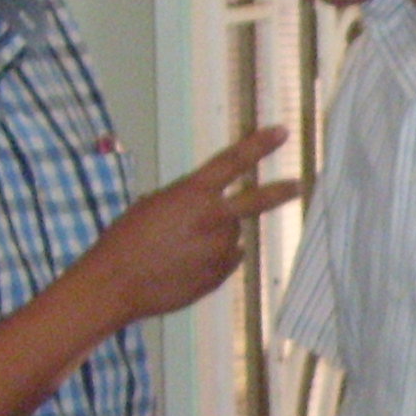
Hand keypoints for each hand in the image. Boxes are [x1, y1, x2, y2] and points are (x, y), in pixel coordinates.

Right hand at [80, 127, 300, 324]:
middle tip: (299, 185)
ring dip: (214, 240)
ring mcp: (220, 251)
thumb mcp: (155, 205)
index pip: (232, 162)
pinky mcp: (220, 276)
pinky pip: (224, 262)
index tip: (281, 132)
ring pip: (230, 238)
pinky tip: (183, 267)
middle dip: (281, 192)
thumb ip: (189, 202)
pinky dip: (210, 262)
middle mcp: (214, 220)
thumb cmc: (126, 240)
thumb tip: (211, 211)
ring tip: (179, 250)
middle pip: (257, 202)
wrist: (116, 283)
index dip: (259, 145)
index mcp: (193, 194)